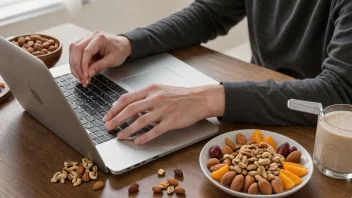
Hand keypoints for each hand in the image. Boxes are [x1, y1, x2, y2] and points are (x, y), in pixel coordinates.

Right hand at [69, 31, 130, 85]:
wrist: (122, 46)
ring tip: (80, 76)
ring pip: (73, 50)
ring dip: (74, 65)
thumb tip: (88, 74)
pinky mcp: (83, 43)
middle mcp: (91, 36)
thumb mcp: (112, 60)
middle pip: (76, 49)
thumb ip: (99, 66)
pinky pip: (74, 52)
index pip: (86, 51)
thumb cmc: (119, 51)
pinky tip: (79, 71)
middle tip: (81, 78)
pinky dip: (75, 62)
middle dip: (77, 66)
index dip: (84, 65)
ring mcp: (86, 38)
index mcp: (99, 38)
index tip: (85, 76)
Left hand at [103, 84, 224, 144]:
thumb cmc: (180, 95)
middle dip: (116, 119)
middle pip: (130, 109)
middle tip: (108, 127)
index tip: (108, 115)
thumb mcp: (160, 90)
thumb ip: (145, 96)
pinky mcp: (171, 121)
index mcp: (151, 90)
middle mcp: (155, 99)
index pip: (127, 98)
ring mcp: (163, 110)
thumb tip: (129, 105)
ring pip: (141, 121)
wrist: (199, 98)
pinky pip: (155, 130)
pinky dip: (145, 137)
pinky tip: (138, 141)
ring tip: (120, 135)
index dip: (114, 108)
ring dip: (128, 129)